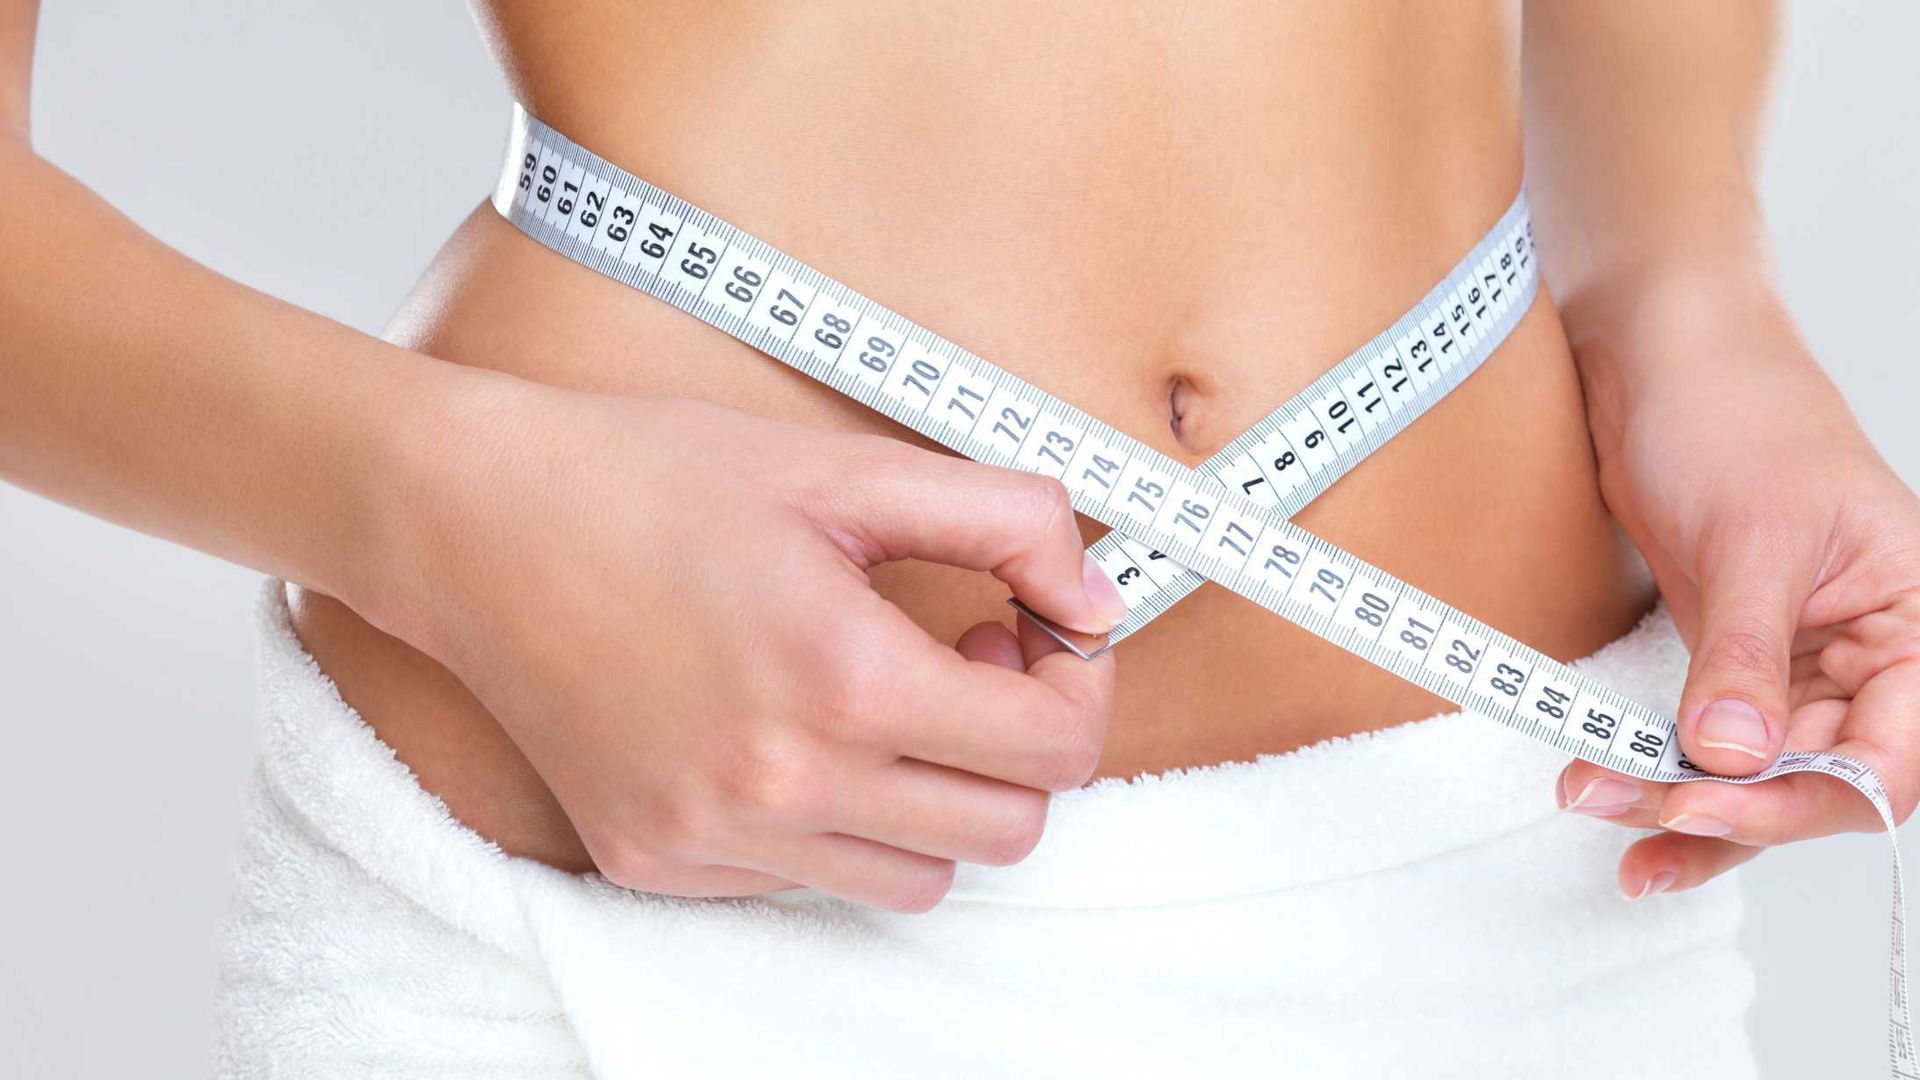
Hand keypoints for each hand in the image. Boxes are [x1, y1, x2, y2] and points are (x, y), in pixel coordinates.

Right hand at [363, 378, 1125, 911]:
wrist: (473, 525)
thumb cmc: (649, 481)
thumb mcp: (845, 469)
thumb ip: (1004, 520)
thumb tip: (1097, 598)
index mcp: (843, 679)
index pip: (1054, 750)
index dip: (1077, 686)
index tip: (1040, 637)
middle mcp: (782, 784)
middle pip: (1006, 829)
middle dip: (1017, 744)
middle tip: (966, 659)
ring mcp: (715, 840)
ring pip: (919, 877)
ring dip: (934, 796)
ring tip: (878, 698)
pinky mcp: (660, 863)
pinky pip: (810, 881)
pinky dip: (834, 821)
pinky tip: (784, 729)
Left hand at [1558, 277, 1919, 898]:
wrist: (1660, 362)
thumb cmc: (1737, 412)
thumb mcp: (1752, 536)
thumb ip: (1746, 652)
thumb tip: (1731, 753)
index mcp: (1913, 625)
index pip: (1892, 755)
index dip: (1812, 794)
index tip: (1720, 798)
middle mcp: (1867, 659)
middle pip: (1820, 781)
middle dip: (1730, 808)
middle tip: (1638, 810)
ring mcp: (1794, 666)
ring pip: (1757, 777)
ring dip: (1682, 807)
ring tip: (1599, 809)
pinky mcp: (1727, 664)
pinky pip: (1708, 748)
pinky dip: (1663, 778)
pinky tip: (1617, 806)